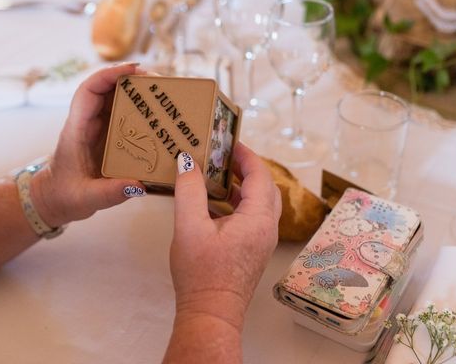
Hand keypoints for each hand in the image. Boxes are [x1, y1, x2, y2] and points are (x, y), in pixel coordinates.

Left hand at [30, 63, 146, 224]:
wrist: (53, 198)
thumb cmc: (64, 195)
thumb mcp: (86, 198)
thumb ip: (110, 193)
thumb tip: (138, 185)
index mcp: (77, 129)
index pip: (88, 90)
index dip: (109, 74)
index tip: (134, 69)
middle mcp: (87, 121)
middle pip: (106, 87)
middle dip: (131, 78)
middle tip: (159, 82)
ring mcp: (97, 126)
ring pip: (115, 97)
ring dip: (137, 91)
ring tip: (163, 93)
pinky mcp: (107, 133)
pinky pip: (122, 112)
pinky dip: (139, 107)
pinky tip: (157, 112)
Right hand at [170, 143, 280, 327]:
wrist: (211, 314)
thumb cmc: (201, 274)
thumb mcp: (189, 226)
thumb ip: (189, 190)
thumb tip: (188, 162)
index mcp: (258, 219)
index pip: (260, 175)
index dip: (246, 155)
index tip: (230, 141)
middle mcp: (266, 229)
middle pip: (265, 187)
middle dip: (248, 168)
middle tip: (226, 154)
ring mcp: (262, 241)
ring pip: (260, 203)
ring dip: (243, 185)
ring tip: (219, 174)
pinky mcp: (253, 251)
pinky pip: (253, 217)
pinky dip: (239, 202)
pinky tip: (216, 203)